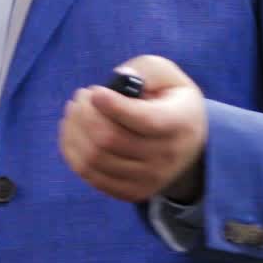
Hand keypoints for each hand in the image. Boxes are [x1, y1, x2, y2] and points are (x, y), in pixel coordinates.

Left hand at [58, 54, 207, 203]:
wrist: (189, 144)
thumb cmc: (171, 101)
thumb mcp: (169, 75)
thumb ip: (146, 70)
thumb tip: (118, 78)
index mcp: (180, 122)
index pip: (144, 120)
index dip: (113, 106)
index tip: (95, 91)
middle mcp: (166, 156)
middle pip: (110, 140)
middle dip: (86, 113)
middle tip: (82, 95)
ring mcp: (148, 179)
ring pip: (94, 159)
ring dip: (75, 130)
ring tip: (75, 110)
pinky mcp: (131, 192)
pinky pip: (89, 175)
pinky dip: (73, 150)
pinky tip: (74, 130)